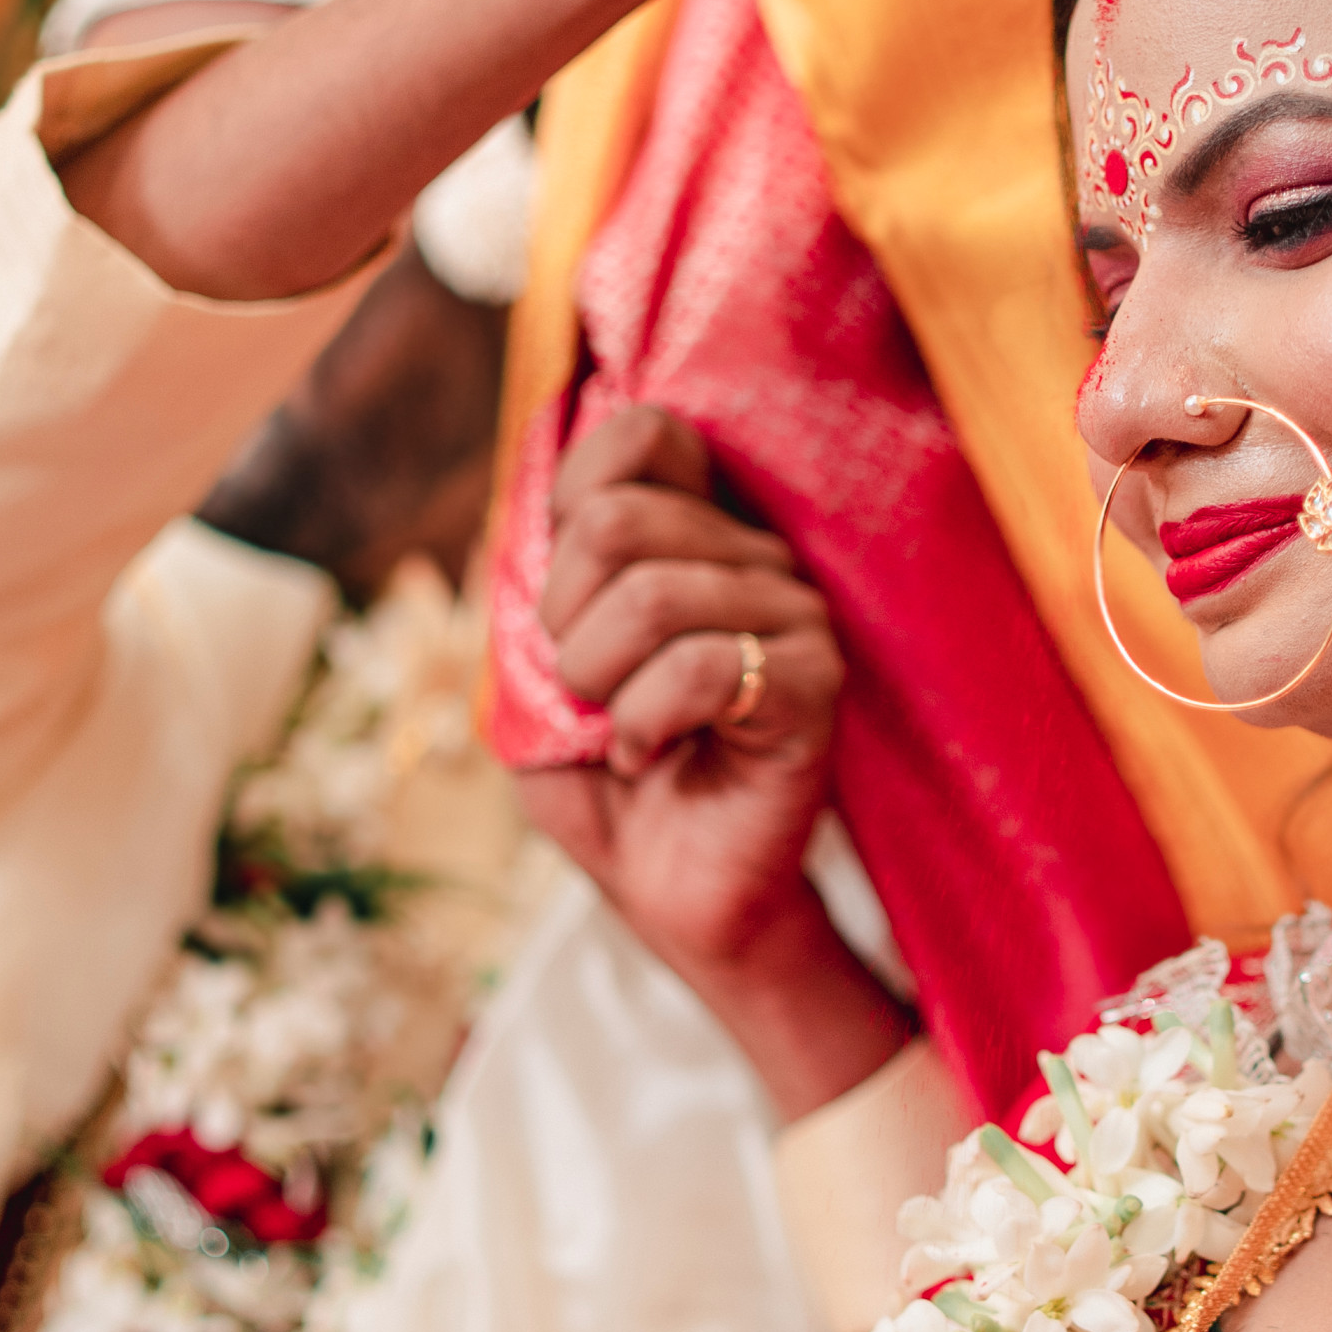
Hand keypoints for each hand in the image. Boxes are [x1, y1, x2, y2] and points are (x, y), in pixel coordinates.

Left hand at [517, 404, 911, 1115]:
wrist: (676, 898)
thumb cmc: (609, 787)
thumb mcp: (532, 685)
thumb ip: (524, 598)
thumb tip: (515, 533)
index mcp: (696, 534)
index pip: (642, 434)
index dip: (569, 502)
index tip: (562, 600)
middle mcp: (753, 558)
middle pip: (617, 520)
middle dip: (561, 619)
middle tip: (581, 690)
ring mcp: (794, 616)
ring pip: (653, 593)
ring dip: (597, 683)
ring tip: (617, 733)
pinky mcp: (815, 686)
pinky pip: (704, 665)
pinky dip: (646, 721)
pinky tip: (652, 757)